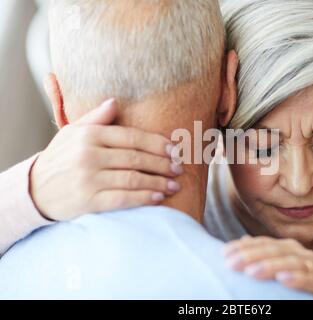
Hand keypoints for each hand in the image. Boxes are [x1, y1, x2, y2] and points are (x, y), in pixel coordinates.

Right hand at [31, 99, 183, 220]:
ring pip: (133, 178)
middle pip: (136, 158)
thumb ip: (95, 118)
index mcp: (89, 135)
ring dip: (158, 182)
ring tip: (174, 185)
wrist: (35, 189)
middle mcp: (89, 155)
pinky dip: (143, 198)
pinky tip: (158, 198)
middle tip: (180, 168)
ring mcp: (88, 178)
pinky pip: (123, 198)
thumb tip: (115, 101)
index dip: (157, 143)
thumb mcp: (73, 133)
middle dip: (163, 164)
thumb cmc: (60, 158)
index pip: (132, 137)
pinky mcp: (88, 200)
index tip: (175, 149)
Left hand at [224, 236, 312, 299]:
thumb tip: (242, 239)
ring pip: (293, 263)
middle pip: (277, 250)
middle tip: (232, 264)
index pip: (264, 243)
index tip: (224, 253)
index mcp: (289, 249)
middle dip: (252, 256)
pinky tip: (283, 280)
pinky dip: (298, 279)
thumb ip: (259, 259)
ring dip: (271, 266)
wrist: (310, 305)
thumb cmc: (289, 293)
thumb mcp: (270, 275)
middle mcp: (304, 256)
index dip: (244, 247)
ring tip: (252, 272)